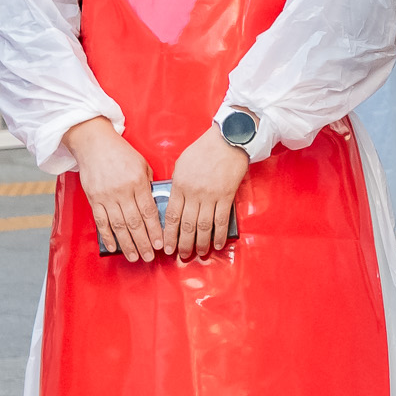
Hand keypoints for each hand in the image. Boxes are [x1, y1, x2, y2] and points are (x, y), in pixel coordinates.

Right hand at [65, 116, 160, 262]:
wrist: (94, 144)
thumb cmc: (122, 154)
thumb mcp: (143, 165)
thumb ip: (148, 185)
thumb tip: (155, 205)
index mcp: (138, 183)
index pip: (149, 212)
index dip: (155, 230)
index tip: (162, 244)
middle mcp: (122, 192)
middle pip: (134, 223)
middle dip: (143, 242)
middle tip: (150, 257)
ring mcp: (106, 197)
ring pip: (118, 226)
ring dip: (127, 244)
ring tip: (135, 257)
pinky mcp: (93, 199)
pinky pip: (100, 222)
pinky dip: (107, 236)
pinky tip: (113, 247)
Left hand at [165, 126, 245, 259]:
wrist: (228, 139)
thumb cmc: (203, 149)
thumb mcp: (182, 165)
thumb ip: (177, 184)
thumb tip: (176, 202)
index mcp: (179, 186)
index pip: (170, 216)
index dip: (168, 235)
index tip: (166, 247)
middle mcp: (193, 193)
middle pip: (186, 225)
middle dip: (183, 244)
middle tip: (182, 256)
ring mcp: (211, 195)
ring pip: (204, 226)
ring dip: (201, 243)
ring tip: (199, 253)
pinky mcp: (227, 195)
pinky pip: (221, 219)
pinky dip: (219, 234)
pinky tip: (217, 243)